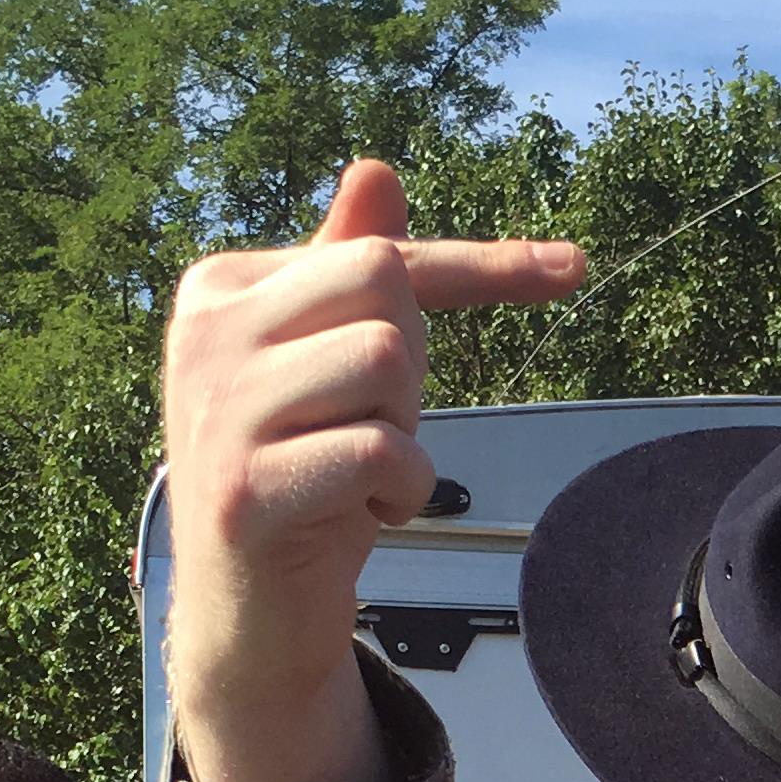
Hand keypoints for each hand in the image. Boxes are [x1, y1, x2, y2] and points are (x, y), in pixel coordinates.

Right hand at [160, 157, 579, 781]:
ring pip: (386, 362)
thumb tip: (377, 170)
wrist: (248, 611)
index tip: (574, 267)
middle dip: (414, 365)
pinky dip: (403, 490)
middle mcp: (205, 336)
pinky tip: (360, 513)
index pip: (380, 253)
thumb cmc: (299, 475)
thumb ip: (346, 268)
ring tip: (360, 472)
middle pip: (384, 289)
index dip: (485, 265)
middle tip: (374, 425)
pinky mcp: (244, 489)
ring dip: (406, 432)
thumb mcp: (324, 364)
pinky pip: (383, 451)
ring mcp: (218, 411)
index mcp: (221, 290)